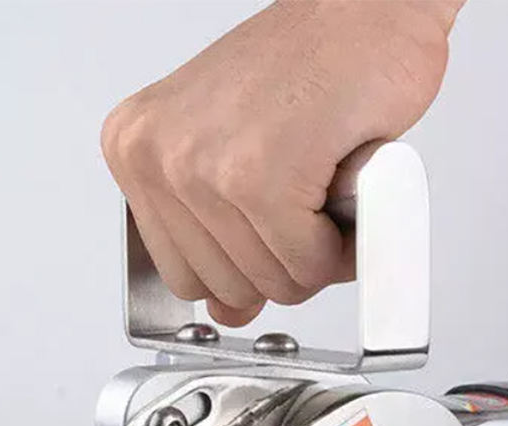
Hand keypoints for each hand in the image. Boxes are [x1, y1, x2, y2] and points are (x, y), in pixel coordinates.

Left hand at [101, 0, 461, 325]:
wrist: (368, 9)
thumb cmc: (314, 68)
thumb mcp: (241, 159)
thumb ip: (223, 243)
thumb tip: (227, 314)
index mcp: (139, 152)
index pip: (183, 279)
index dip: (246, 270)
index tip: (274, 237)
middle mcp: (158, 155)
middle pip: (228, 292)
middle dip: (286, 263)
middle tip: (308, 204)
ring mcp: (203, 166)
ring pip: (273, 283)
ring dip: (319, 252)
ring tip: (323, 185)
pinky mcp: (259, 175)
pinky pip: (309, 264)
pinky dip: (343, 243)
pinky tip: (342, 187)